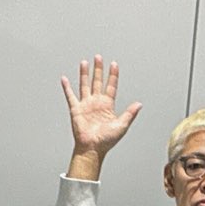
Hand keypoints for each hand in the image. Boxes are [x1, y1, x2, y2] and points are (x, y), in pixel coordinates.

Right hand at [60, 55, 140, 179]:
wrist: (92, 148)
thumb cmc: (107, 140)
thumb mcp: (122, 126)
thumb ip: (130, 114)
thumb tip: (139, 104)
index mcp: (107, 105)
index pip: (111, 86)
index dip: (112, 75)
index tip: (114, 64)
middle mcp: (96, 103)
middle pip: (97, 82)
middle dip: (98, 69)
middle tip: (98, 57)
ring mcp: (86, 105)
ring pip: (85, 85)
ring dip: (84, 74)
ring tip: (84, 62)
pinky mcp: (76, 109)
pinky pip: (70, 96)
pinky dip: (67, 88)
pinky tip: (64, 79)